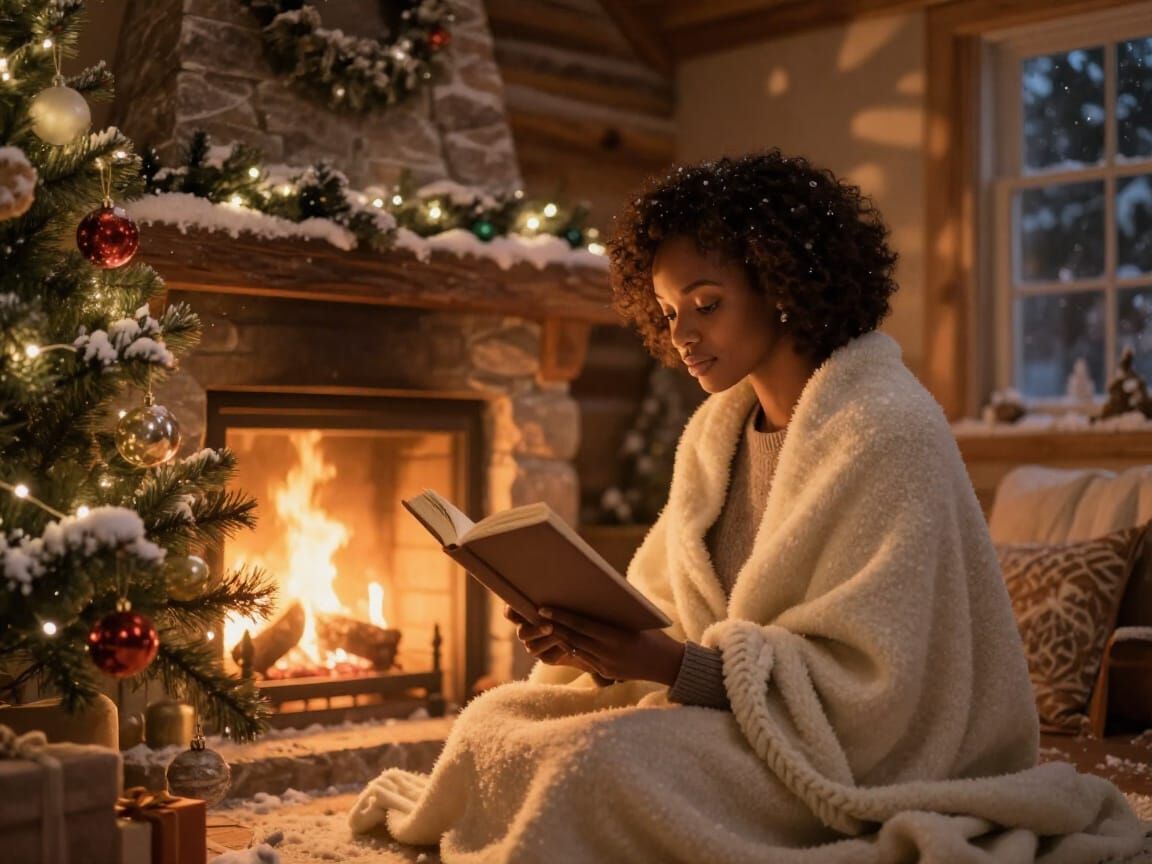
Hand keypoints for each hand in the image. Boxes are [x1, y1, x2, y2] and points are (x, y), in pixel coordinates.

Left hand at [507, 604, 684, 685]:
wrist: (668, 665)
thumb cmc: (654, 635)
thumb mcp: (636, 620)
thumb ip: (614, 611)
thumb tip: (595, 592)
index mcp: (615, 637)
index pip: (581, 625)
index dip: (560, 617)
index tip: (543, 608)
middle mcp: (607, 653)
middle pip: (573, 637)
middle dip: (553, 626)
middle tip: (534, 614)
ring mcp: (605, 664)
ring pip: (575, 649)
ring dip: (559, 637)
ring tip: (542, 625)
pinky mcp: (605, 672)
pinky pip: (583, 658)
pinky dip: (571, 647)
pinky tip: (560, 639)